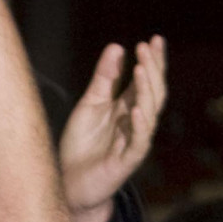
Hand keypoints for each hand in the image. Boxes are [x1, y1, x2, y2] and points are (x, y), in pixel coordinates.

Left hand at [59, 36, 166, 221]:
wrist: (68, 182)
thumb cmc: (80, 144)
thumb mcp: (90, 104)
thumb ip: (104, 78)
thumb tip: (117, 47)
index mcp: (128, 107)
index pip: (147, 81)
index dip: (153, 61)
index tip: (154, 39)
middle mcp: (136, 122)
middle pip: (153, 92)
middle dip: (152, 69)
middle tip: (146, 47)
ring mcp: (134, 141)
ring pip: (150, 114)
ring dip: (147, 91)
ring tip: (141, 69)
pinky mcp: (127, 161)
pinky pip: (139, 142)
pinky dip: (139, 125)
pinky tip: (136, 108)